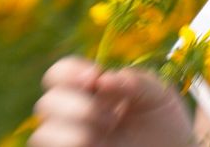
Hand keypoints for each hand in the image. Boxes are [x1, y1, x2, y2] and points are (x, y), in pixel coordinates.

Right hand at [29, 56, 195, 146]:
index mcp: (92, 92)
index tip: (96, 77)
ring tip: (108, 131)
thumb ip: (137, 81)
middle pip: (46, 103)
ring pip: (42, 133)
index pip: (60, 74)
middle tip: (112, 116)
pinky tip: (94, 142)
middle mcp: (76, 116)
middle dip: (77, 104)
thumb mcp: (160, 96)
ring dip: (74, 129)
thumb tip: (104, 79)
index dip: (69, 71)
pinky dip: (68, 143)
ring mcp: (73, 142)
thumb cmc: (166, 126)